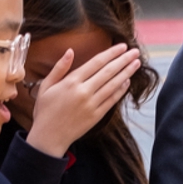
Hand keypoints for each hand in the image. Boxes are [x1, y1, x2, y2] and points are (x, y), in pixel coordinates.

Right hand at [26, 43, 139, 157]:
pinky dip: (121, 90)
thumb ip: (59, 68)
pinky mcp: (97, 116)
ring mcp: (92, 104)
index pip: (96, 62)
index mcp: (71, 82)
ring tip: (137, 63)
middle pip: (108, 72)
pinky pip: (112, 100)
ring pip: (113, 85)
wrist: (48, 137)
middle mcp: (84, 91)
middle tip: (135, 52)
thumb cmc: (45, 110)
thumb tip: (70, 51)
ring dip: (127, 73)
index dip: (111, 53)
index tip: (122, 46)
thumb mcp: (46, 86)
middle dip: (124, 60)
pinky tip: (128, 81)